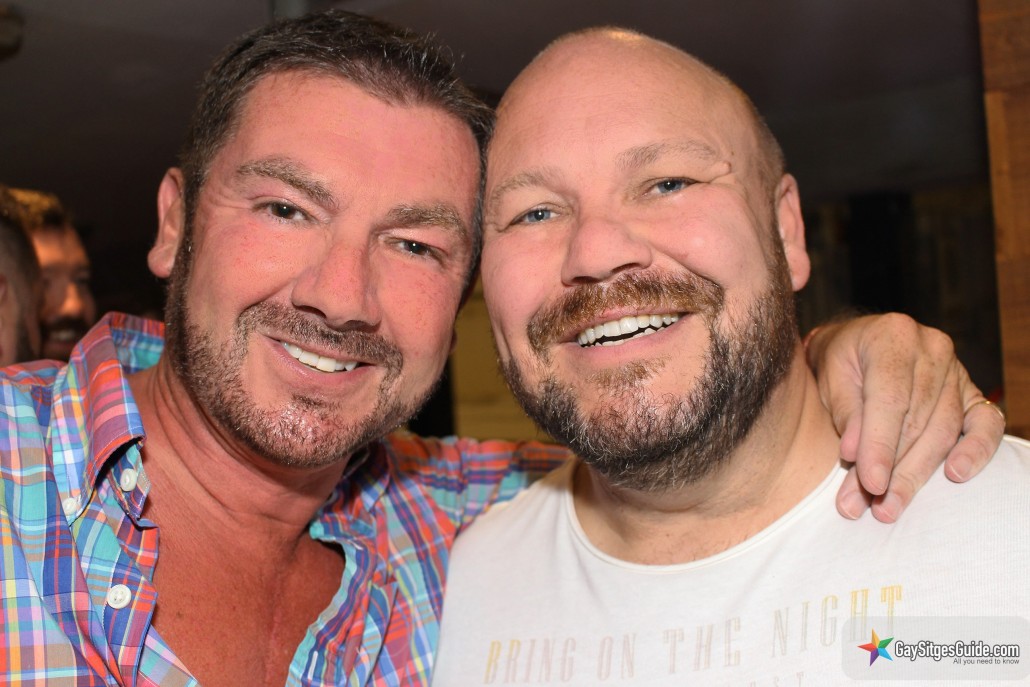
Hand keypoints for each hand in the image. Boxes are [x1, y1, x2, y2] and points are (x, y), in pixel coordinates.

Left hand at [805, 313, 1004, 522]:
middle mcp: (932, 349)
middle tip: (872, 507)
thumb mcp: (829, 378)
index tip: (870, 484)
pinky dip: (976, 451)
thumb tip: (855, 454)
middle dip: (894, 470)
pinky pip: (985, 424)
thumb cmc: (839, 362)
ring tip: (889, 506)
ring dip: (916, 474)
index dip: (881, 446)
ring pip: (944, 431)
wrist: (856, 344)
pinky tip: (957, 474)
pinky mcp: (972, 392)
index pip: (891, 400)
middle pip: (918, 421)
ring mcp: (957, 370)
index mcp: (893, 337)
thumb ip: (844, 412)